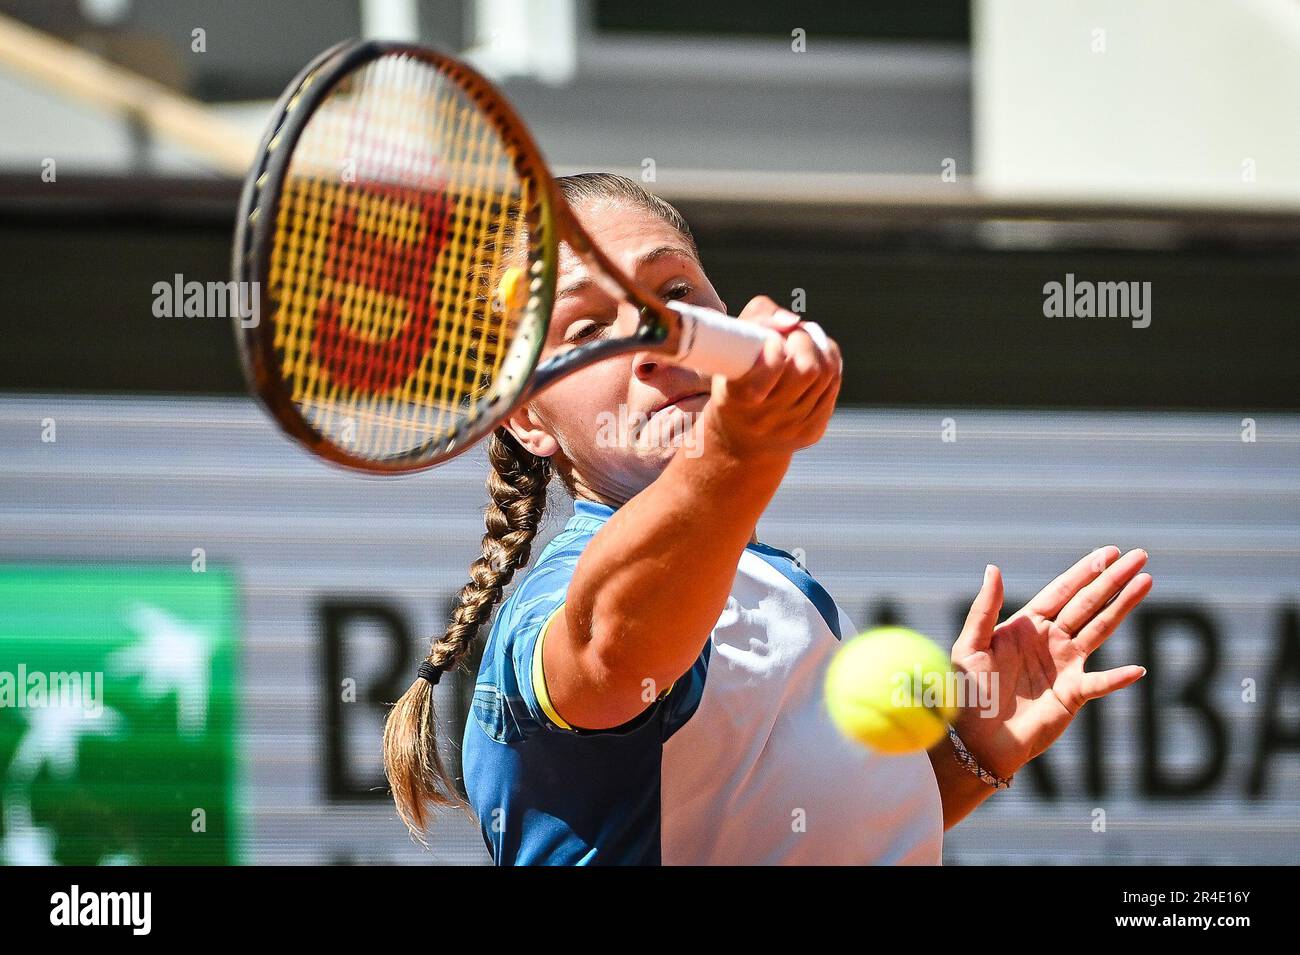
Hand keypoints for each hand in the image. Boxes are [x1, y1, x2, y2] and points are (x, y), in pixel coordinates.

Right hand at [703, 296, 841, 461]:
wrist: (739, 438)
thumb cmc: (734, 379)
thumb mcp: (729, 347)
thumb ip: (758, 319)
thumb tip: (793, 321)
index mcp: (736, 398)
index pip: (770, 369)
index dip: (778, 349)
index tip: (772, 341)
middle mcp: (764, 419)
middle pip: (807, 370)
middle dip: (803, 341)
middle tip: (789, 336)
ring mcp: (792, 428)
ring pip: (826, 374)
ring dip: (817, 349)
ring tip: (801, 344)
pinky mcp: (813, 430)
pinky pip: (833, 384)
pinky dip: (827, 363)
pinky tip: (813, 358)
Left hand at [948, 547, 1152, 779]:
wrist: (975, 739)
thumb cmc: (967, 692)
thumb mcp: (970, 646)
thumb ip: (984, 609)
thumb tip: (994, 568)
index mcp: (1026, 625)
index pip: (1062, 591)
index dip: (1085, 570)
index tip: (1109, 551)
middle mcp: (1050, 640)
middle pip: (1088, 603)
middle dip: (1112, 579)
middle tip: (1140, 556)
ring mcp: (1065, 666)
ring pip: (1100, 629)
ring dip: (1123, 607)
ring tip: (1146, 583)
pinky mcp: (1073, 695)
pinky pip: (1099, 683)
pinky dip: (1118, 678)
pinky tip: (1137, 670)